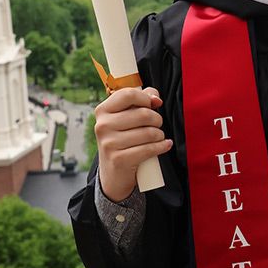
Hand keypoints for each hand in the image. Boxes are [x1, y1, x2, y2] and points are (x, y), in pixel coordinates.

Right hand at [95, 86, 170, 201]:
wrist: (113, 173)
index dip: (146, 98)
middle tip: (156, 125)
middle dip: (157, 120)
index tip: (152, 105)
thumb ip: (141, 99)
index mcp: (103, 111)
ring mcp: (109, 143)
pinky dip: (162, 146)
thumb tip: (156, 98)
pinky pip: (149, 149)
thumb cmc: (123, 138)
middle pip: (143, 114)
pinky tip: (165, 145)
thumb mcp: (126, 117)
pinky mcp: (119, 159)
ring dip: (159, 135)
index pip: (128, 94)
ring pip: (149, 132)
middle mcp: (103, 126)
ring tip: (158, 137)